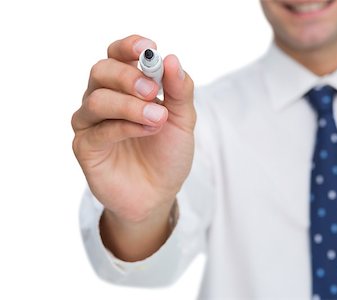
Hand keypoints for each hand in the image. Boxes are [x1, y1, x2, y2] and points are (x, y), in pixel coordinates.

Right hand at [72, 35, 194, 222]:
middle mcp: (102, 99)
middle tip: (153, 90)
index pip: (116, 55)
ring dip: (130, 105)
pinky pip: (99, 131)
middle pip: (101, 71)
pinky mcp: (85, 148)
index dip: (128, 46)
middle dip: (129, 77)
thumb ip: (179, 90)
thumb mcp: (183, 119)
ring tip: (159, 117)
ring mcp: (91, 123)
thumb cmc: (167, 153)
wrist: (159, 193)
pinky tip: (147, 130)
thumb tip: (171, 59)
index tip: (148, 48)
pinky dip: (125, 127)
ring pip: (97, 99)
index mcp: (124, 87)